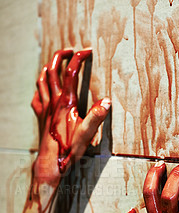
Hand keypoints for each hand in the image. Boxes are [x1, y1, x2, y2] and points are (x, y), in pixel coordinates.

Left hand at [31, 48, 110, 185]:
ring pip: (42, 79)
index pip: (71, 72)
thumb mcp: (86, 134)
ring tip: (56, 63)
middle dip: (61, 56)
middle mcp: (53, 101)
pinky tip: (44, 88)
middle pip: (53, 70)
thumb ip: (96, 117)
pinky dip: (40, 86)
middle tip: (71, 51)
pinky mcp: (41, 115)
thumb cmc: (68, 148)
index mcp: (66, 102)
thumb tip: (107, 102)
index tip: (86, 51)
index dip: (79, 58)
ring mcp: (45, 107)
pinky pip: (37, 95)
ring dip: (49, 67)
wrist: (51, 161)